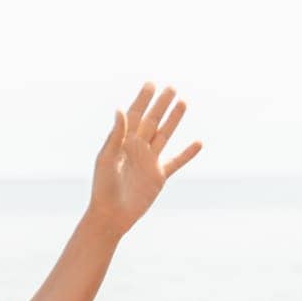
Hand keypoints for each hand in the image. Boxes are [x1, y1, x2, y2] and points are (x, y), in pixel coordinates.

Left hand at [87, 82, 201, 233]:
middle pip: (152, 122)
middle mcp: (136, 149)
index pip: (133, 116)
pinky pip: (176, 162)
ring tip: (183, 102)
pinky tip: (198, 143)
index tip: (151, 84)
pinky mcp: (158, 177)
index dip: (142, 100)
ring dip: (174, 120)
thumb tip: (121, 109)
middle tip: (171, 88)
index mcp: (122, 143)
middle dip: (161, 105)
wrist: (110, 216)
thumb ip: (115, 135)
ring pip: (164, 136)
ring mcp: (149, 162)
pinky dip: (187, 154)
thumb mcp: (106, 158)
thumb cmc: (103, 187)